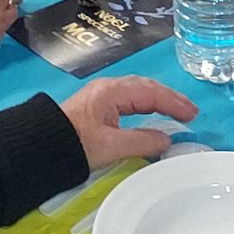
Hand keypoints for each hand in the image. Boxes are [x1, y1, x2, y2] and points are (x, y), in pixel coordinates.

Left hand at [60, 75, 196, 172]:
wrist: (40, 147)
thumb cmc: (76, 145)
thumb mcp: (111, 146)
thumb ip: (142, 142)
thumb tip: (167, 140)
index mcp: (113, 92)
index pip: (151, 93)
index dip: (174, 103)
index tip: (193, 114)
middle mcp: (109, 88)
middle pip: (146, 87)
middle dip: (169, 98)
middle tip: (190, 111)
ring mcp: (102, 95)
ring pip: (137, 92)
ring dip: (158, 100)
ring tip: (177, 111)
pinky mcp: (97, 106)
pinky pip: (129, 99)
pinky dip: (146, 104)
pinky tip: (151, 112)